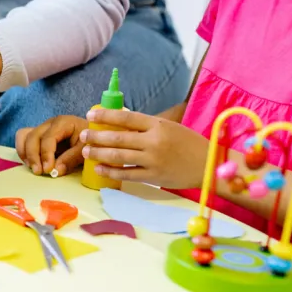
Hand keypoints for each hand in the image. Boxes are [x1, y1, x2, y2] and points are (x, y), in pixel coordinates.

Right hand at [15, 116, 89, 176]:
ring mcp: (42, 128)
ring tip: (34, 168)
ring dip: (26, 153)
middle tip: (39, 172)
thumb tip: (55, 170)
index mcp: (63, 123)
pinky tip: (31, 163)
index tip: (48, 170)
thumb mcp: (85, 149)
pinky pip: (23, 138)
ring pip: (24, 136)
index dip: (46, 154)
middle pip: (33, 137)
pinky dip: (23, 151)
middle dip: (34, 156)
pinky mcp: (38, 135)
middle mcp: (49, 124)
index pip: (48, 138)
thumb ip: (71, 159)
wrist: (92, 136)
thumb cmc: (90, 141)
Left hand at [81, 109, 208, 188]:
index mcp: (158, 125)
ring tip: (86, 151)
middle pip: (118, 137)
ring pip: (119, 156)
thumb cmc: (188, 144)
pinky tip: (99, 168)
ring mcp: (153, 160)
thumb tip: (119, 123)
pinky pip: (126, 174)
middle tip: (83, 135)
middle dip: (97, 136)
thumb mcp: (170, 127)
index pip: (127, 117)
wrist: (208, 165)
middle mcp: (154, 141)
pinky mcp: (153, 177)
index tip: (91, 115)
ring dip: (99, 153)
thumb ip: (147, 126)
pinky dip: (110, 171)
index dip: (106, 115)